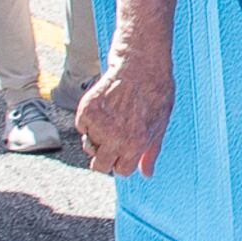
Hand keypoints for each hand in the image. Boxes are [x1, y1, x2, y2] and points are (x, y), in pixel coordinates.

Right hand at [76, 52, 172, 177]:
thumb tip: (147, 174)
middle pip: (99, 166)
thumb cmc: (155, 95)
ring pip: (89, 146)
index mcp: (135, 145)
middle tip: (113, 142)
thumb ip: (151, 152)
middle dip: (105, 158)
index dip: (123, 162)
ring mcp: (98, 125)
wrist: (140, 66)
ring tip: (112, 119)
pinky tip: (104, 107)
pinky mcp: (86, 111)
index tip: (125, 152)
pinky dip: (89, 121)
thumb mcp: (160, 126)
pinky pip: (81, 127)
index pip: (121, 171)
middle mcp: (115, 139)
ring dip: (96, 138)